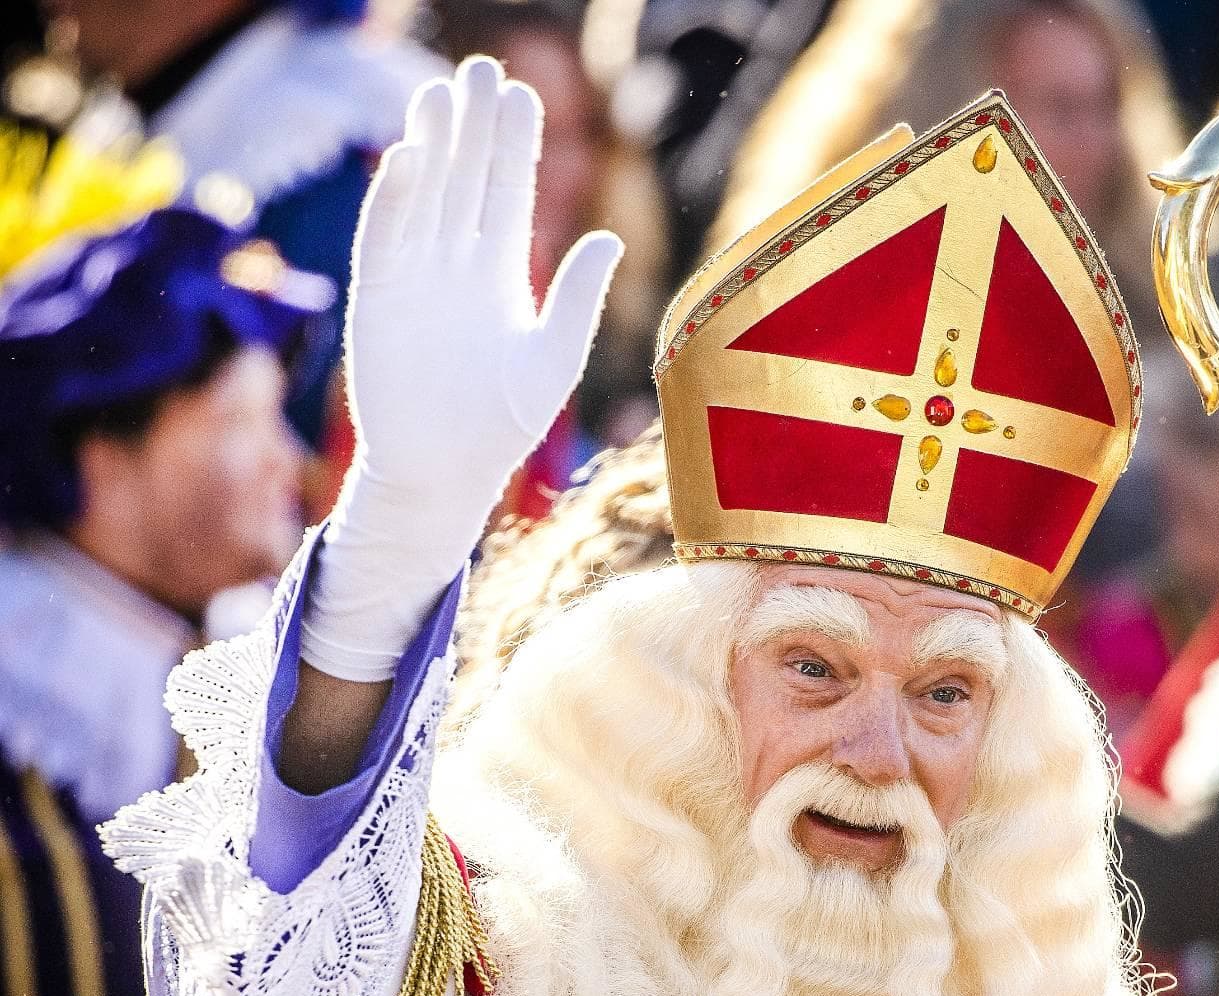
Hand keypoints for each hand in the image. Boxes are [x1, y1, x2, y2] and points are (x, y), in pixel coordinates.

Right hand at [303, 55, 621, 679]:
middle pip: (467, 181)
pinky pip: (384, 238)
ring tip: (442, 93)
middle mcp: (456, 266)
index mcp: (503, 275)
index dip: (514, 146)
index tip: (524, 93)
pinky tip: (409, 158)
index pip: (509, 194)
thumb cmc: (500, 424)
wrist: (442, 472)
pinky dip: (395, 200)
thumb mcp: (553, 361)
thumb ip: (578, 300)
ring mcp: (413, 278)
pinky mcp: (377, 300)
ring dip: (434, 148)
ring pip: (425, 197)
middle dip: (474, 127)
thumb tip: (610, 238)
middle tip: (484, 69)